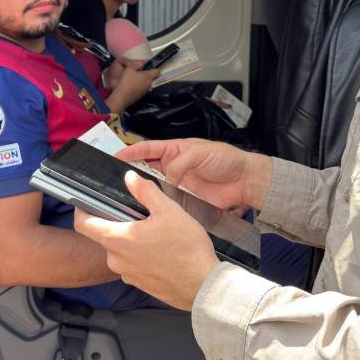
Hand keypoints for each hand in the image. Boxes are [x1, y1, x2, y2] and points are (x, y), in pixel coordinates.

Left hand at [75, 171, 218, 309]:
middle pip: (105, 236)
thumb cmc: (187, 250)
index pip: (83, 224)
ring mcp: (127, 274)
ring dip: (132, 241)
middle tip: (139, 215)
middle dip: (118, 224)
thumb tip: (130, 178)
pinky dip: (141, 256)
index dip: (81, 210)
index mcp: (117, 239)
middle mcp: (116, 260)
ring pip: (121, 251)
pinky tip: (161, 251)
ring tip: (155, 234)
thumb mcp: (168, 210)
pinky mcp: (139, 284)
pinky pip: (133, 264)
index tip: (85, 202)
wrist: (203, 285)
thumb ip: (145, 191)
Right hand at [105, 64, 159, 112]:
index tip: (150, 66)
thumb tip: (133, 63)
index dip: (155, 67)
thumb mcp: (128, 69)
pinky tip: (131, 85)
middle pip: (151, 78)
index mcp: (149, 77)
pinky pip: (141, 89)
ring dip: (142, 81)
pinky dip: (138, 86)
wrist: (122, 97)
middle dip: (146, 74)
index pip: (157, 71)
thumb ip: (132, 64)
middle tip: (138, 71)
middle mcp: (149, 84)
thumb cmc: (127, 81)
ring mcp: (145, 91)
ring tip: (133, 78)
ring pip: (146, 84)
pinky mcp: (141, 96)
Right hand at [117, 139, 271, 210]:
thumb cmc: (226, 159)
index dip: (131, 152)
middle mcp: (173, 168)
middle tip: (115, 180)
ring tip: (126, 197)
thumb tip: (165, 179)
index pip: (147, 149)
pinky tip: (149, 210)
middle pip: (146, 170)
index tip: (115, 156)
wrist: (244, 181)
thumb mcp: (200, 152)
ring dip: (144, 192)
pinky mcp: (185, 202)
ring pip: (154, 189)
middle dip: (132, 174)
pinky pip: (168, 204)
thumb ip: (180, 164)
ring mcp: (178, 186)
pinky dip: (159, 207)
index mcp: (175, 150)